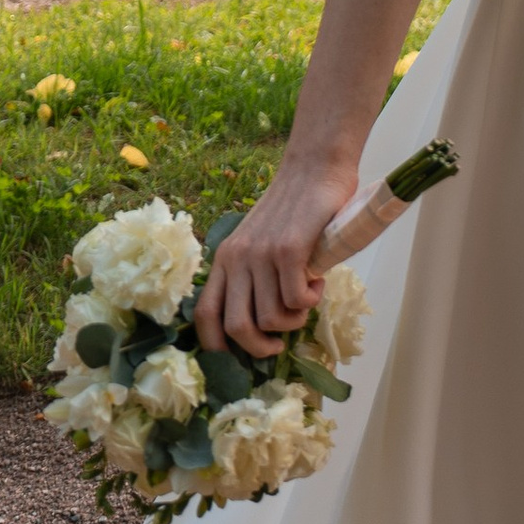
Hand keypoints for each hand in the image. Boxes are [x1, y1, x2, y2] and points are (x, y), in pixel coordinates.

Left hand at [197, 156, 352, 357]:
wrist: (315, 166)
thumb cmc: (293, 206)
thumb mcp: (259, 240)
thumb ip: (255, 273)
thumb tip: (265, 321)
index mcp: (224, 259)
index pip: (205, 315)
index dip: (217, 346)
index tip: (240, 357)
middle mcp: (236, 259)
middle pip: (236, 327)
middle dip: (260, 348)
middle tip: (279, 344)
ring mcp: (261, 254)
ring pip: (270, 318)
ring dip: (294, 322)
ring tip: (306, 300)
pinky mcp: (289, 249)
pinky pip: (296, 299)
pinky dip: (311, 302)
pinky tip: (318, 284)